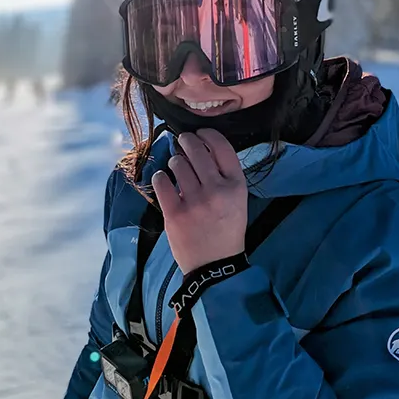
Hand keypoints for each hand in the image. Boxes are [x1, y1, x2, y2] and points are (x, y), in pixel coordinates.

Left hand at [152, 129, 246, 273]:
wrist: (214, 265)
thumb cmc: (227, 230)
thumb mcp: (238, 200)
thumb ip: (224, 175)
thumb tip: (203, 146)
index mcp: (236, 186)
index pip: (222, 147)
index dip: (208, 134)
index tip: (200, 133)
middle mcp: (217, 190)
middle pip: (197, 150)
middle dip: (187, 141)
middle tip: (182, 142)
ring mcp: (195, 201)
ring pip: (178, 163)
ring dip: (175, 161)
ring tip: (177, 167)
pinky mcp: (175, 213)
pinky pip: (161, 182)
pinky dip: (160, 177)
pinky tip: (163, 179)